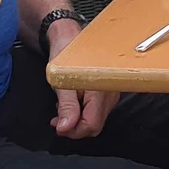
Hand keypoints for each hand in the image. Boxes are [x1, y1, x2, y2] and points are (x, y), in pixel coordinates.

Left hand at [46, 24, 116, 138]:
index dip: (74, 130)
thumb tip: (66, 128)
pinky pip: (97, 110)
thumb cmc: (67, 56)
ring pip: (96, 118)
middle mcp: (109, 94)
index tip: (58, 126)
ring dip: (78, 120)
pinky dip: (83, 112)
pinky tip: (71, 104)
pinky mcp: (107, 91)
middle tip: (58, 120)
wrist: (70, 37)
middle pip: (95, 125)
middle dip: (75, 127)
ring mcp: (110, 93)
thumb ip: (67, 107)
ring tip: (62, 110)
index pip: (92, 125)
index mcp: (100, 92)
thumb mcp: (62, 83)